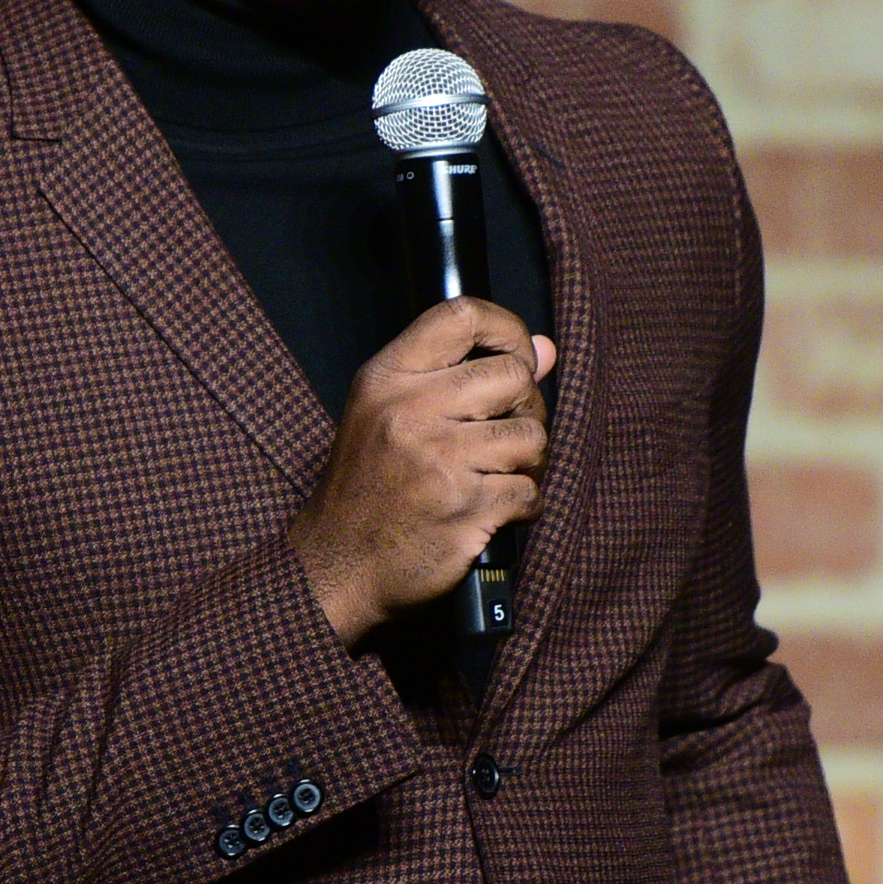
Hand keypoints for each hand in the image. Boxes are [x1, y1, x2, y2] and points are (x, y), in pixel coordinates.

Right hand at [288, 297, 557, 645]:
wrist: (337, 567)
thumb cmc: (367, 489)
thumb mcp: (390, 415)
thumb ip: (463, 376)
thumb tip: (545, 348)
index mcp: (387, 379)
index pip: (462, 316)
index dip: (507, 329)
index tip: (517, 355)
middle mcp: (411, 412)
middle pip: (513, 377)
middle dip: (526, 408)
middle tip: (506, 433)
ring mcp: (439, 461)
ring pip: (531, 436)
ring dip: (528, 461)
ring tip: (500, 474)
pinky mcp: (466, 509)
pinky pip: (530, 490)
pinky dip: (525, 503)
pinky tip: (498, 509)